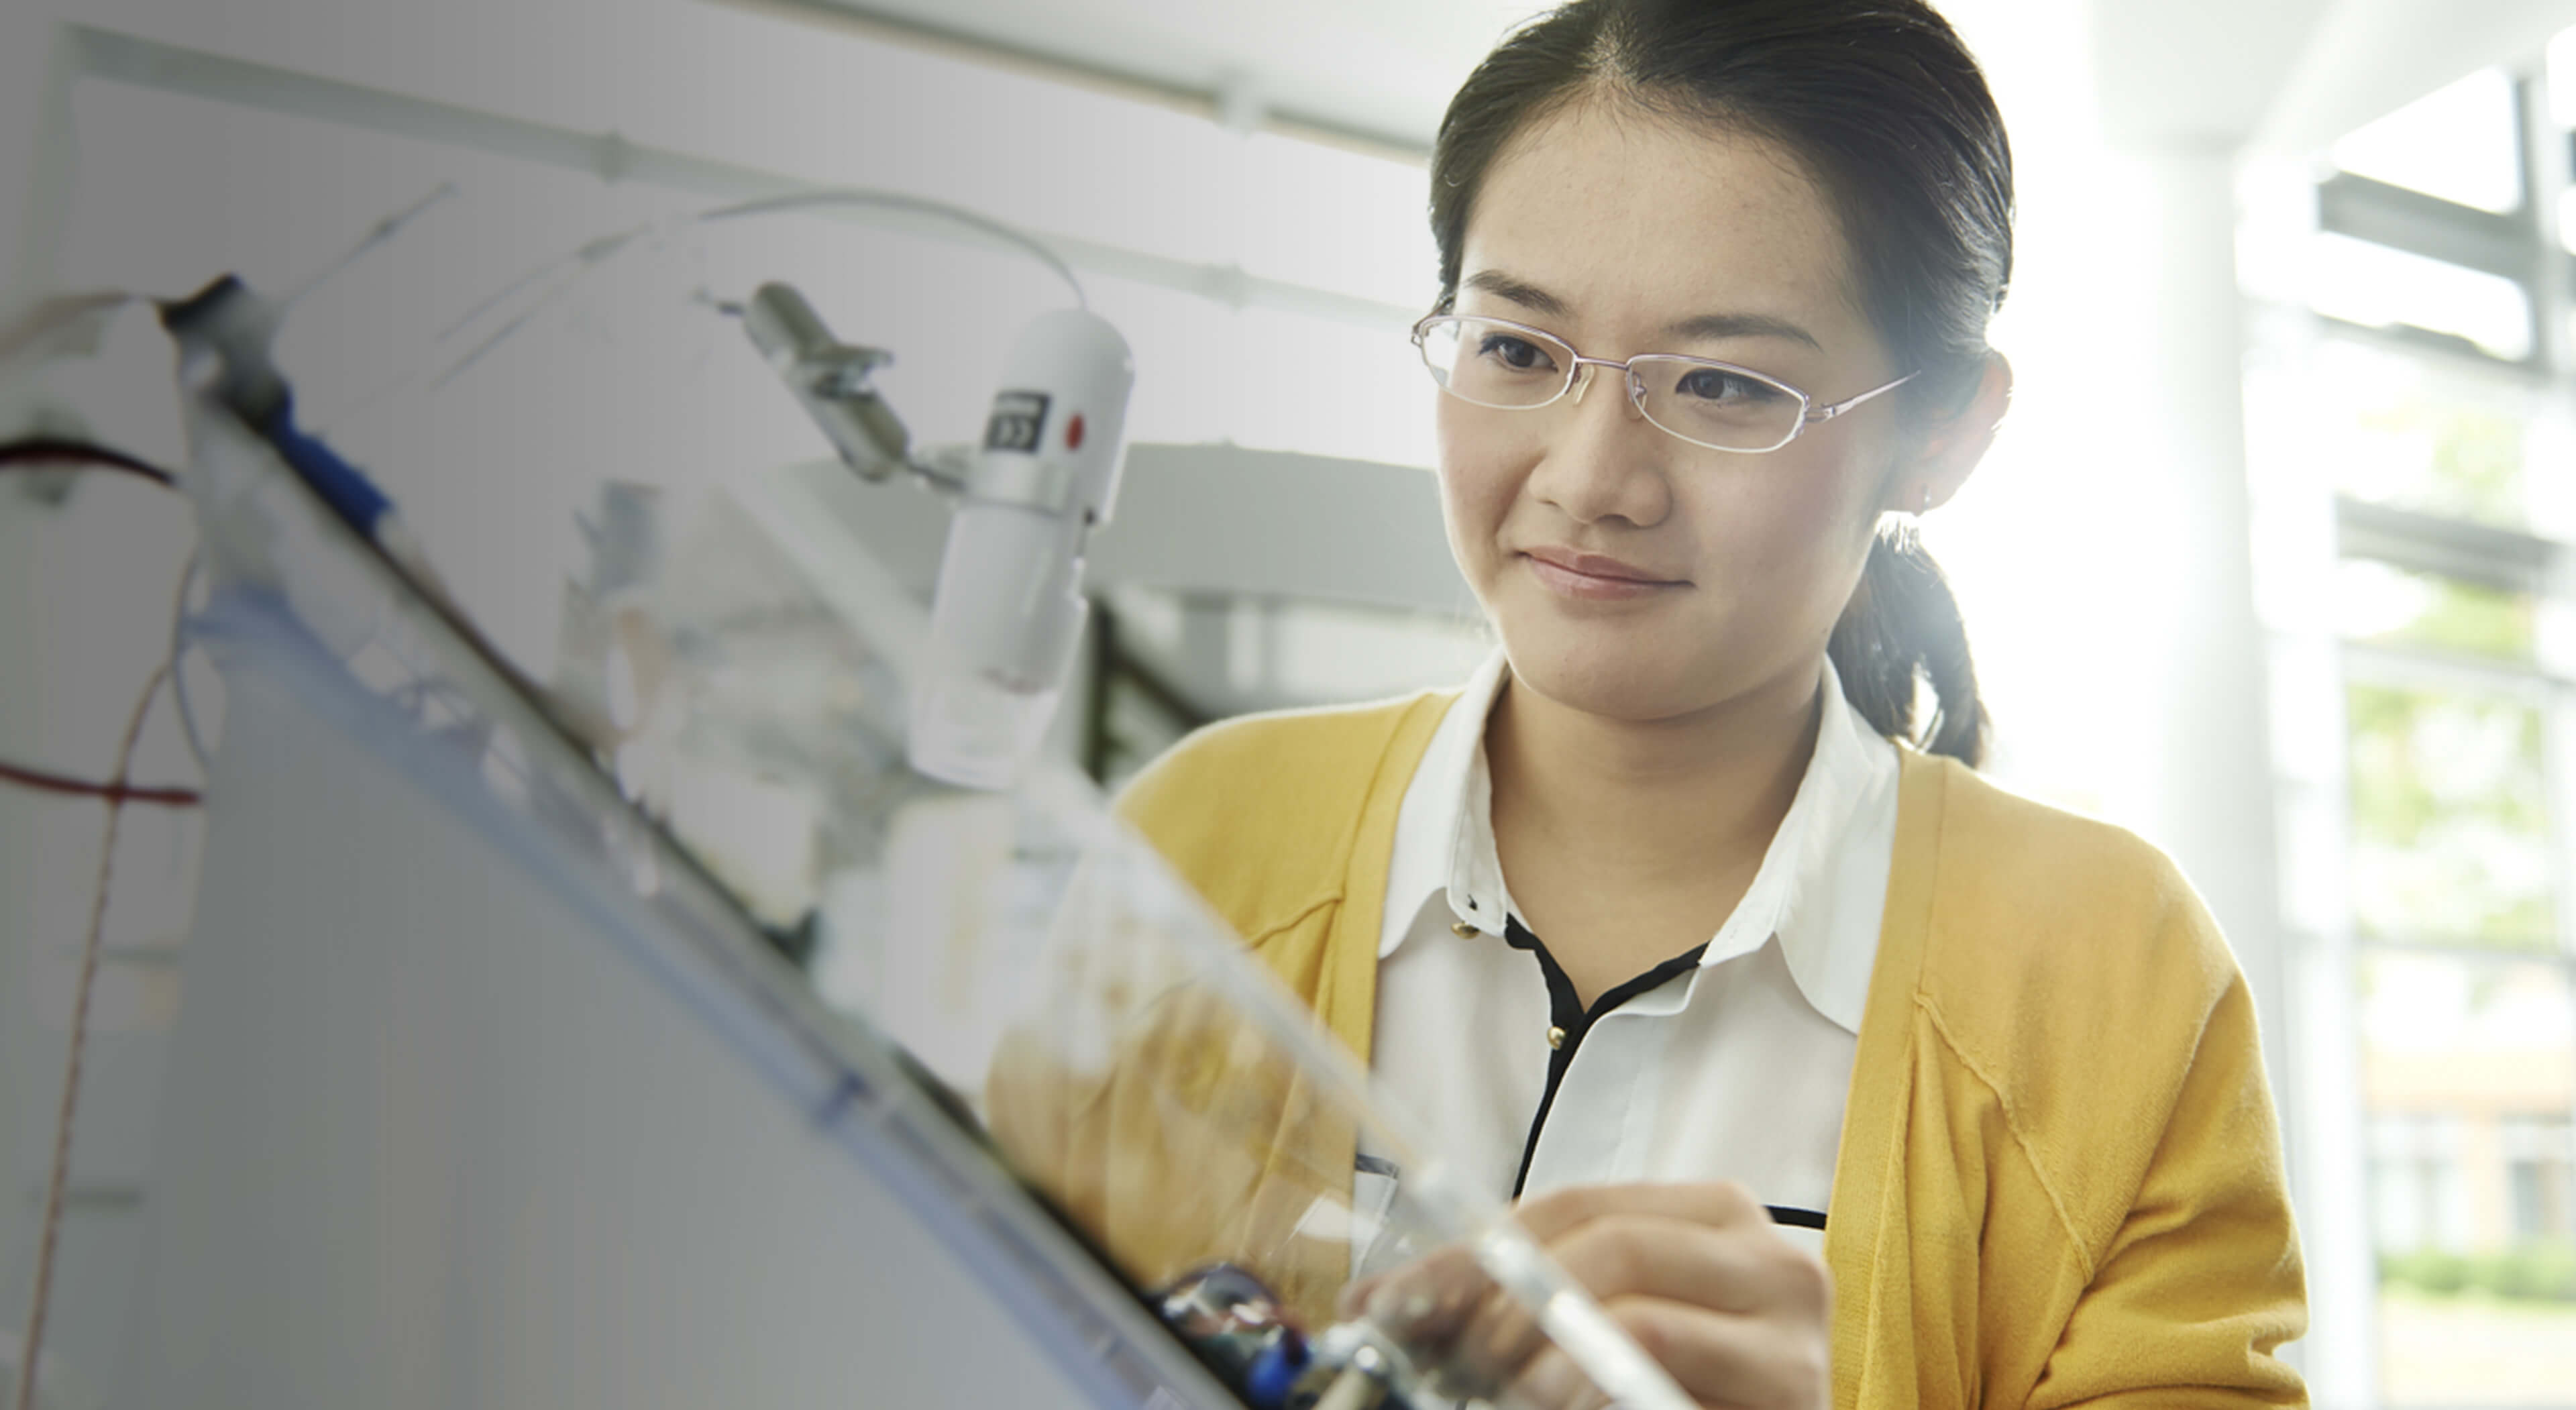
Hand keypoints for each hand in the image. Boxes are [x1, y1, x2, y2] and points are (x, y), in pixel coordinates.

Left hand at [1347, 1182, 1831, 1409]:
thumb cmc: (1685, 1389)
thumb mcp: (1600, 1330)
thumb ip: (1518, 1302)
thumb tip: (1374, 1304)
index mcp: (1715, 1219)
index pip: (1573, 1204)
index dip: (1475, 1249)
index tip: (1400, 1300)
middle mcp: (1768, 1253)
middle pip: (1604, 1240)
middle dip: (1506, 1299)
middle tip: (1457, 1356)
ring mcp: (1790, 1324)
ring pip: (1632, 1303)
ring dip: (1540, 1349)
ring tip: (1499, 1388)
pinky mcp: (1794, 1388)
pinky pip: (1659, 1354)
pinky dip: (1585, 1379)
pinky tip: (1552, 1398)